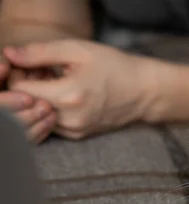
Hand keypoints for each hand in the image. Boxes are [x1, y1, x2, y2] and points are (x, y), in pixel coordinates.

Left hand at [5, 39, 149, 138]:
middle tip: (47, 72)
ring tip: (59, 84)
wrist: (144, 92)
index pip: (19, 88)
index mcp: (67, 96)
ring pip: (37, 115)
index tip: (36, 64)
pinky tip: (67, 96)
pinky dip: (51, 109)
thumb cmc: (114, 67)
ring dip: (39, 99)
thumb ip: (40, 53)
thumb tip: (11, 56)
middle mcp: (69, 119)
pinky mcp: (78, 136)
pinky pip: (50, 123)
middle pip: (26, 104)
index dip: (21, 72)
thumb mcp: (78, 51)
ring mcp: (74, 130)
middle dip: (28, 86)